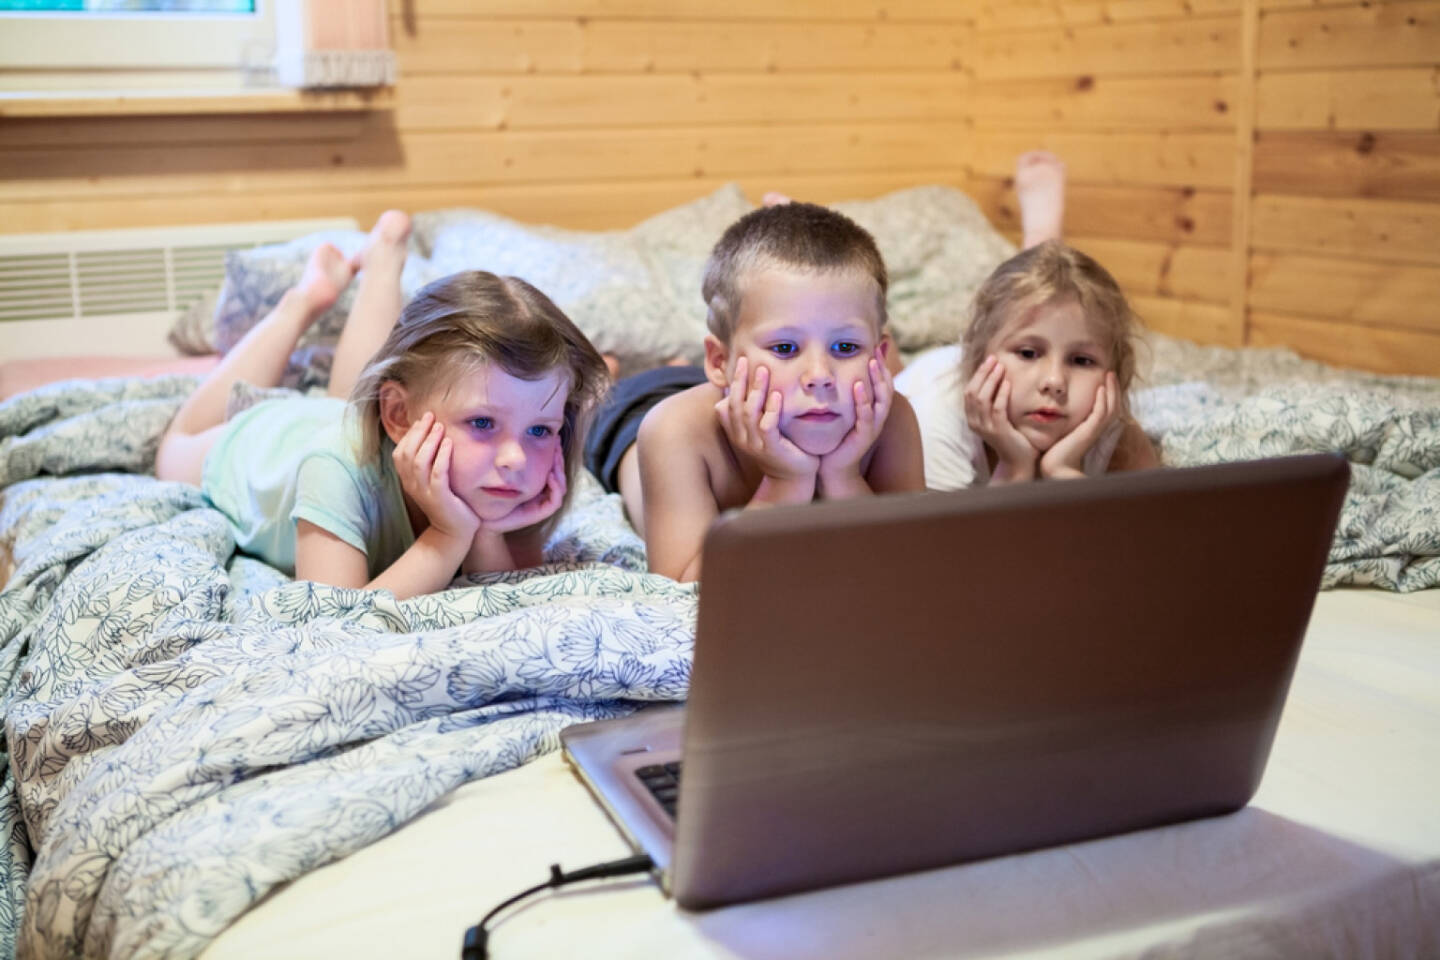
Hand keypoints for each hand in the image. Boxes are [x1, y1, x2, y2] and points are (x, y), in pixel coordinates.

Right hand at [391, 412, 478, 542]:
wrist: (453, 533)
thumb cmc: (446, 503)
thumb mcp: (432, 481)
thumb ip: (428, 463)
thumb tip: (433, 437)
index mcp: (408, 480)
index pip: (401, 452)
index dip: (410, 434)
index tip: (423, 419)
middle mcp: (412, 485)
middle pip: (408, 453)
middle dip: (418, 432)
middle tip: (431, 416)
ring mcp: (425, 492)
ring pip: (420, 462)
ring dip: (429, 441)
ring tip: (440, 426)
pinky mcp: (440, 497)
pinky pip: (437, 473)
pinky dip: (442, 456)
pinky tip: (449, 443)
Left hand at [482, 445, 567, 533]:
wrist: (485, 518)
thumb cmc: (491, 495)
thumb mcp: (502, 473)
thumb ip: (511, 461)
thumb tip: (516, 441)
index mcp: (537, 484)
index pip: (554, 468)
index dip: (556, 454)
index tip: (555, 440)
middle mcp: (542, 494)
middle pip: (560, 475)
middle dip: (559, 459)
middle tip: (557, 443)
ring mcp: (542, 504)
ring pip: (561, 487)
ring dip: (560, 471)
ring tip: (556, 456)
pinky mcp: (540, 513)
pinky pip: (555, 501)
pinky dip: (555, 488)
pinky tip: (550, 475)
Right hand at [714, 356, 818, 484]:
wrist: (793, 476)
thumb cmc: (779, 447)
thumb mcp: (761, 428)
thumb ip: (753, 411)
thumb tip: (742, 387)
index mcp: (737, 432)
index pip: (727, 403)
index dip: (733, 383)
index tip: (742, 361)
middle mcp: (742, 438)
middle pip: (736, 405)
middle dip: (741, 381)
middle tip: (748, 360)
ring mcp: (755, 444)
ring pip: (749, 413)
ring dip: (756, 390)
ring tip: (763, 371)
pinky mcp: (772, 449)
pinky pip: (767, 426)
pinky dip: (772, 409)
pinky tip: (777, 395)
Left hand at [818, 353, 891, 495]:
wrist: (833, 468)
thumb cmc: (837, 439)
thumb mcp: (843, 413)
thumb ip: (845, 395)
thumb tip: (842, 372)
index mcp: (874, 410)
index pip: (883, 382)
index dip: (882, 364)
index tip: (877, 345)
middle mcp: (877, 417)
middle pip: (886, 387)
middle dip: (882, 367)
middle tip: (877, 349)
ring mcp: (872, 427)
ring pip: (880, 400)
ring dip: (876, 380)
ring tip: (872, 362)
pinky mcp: (864, 436)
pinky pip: (866, 416)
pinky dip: (863, 401)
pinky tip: (857, 387)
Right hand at [964, 355, 1036, 481]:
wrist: (1019, 462)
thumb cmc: (1012, 438)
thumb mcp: (998, 418)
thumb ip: (994, 402)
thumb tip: (1000, 378)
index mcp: (972, 418)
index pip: (969, 392)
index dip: (978, 375)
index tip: (989, 361)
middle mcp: (974, 423)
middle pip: (972, 392)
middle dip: (983, 373)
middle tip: (994, 359)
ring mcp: (985, 428)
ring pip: (982, 398)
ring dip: (991, 380)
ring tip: (1000, 367)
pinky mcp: (997, 431)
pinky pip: (996, 408)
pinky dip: (1001, 394)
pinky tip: (1008, 383)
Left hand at [1040, 371, 1119, 479]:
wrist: (1055, 469)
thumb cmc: (1054, 453)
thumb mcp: (1062, 432)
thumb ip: (1064, 423)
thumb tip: (1054, 411)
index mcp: (1092, 429)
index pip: (1106, 408)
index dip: (1108, 395)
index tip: (1104, 380)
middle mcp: (1097, 429)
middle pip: (1113, 406)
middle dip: (1113, 389)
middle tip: (1110, 373)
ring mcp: (1095, 431)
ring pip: (1111, 407)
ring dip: (1111, 390)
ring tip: (1109, 375)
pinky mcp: (1089, 432)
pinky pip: (1100, 414)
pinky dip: (1102, 400)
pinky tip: (1100, 389)